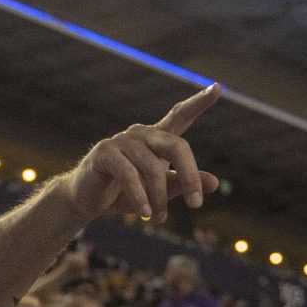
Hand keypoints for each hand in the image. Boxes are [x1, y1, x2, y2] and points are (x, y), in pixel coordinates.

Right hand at [65, 87, 219, 224]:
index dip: (199, 102)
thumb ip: (183, 183)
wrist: (88, 201)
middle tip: (196, 205)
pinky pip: (129, 174)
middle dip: (190, 176)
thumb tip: (215, 183)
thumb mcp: (159, 190)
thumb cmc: (126, 192)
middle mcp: (141, 133)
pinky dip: (139, 196)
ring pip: (153, 168)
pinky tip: (144, 214)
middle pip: (176, 146)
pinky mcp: (105, 153)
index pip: (181, 115)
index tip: (218, 87)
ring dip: (159, 198)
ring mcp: (122, 140)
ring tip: (159, 219)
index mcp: (157, 138)